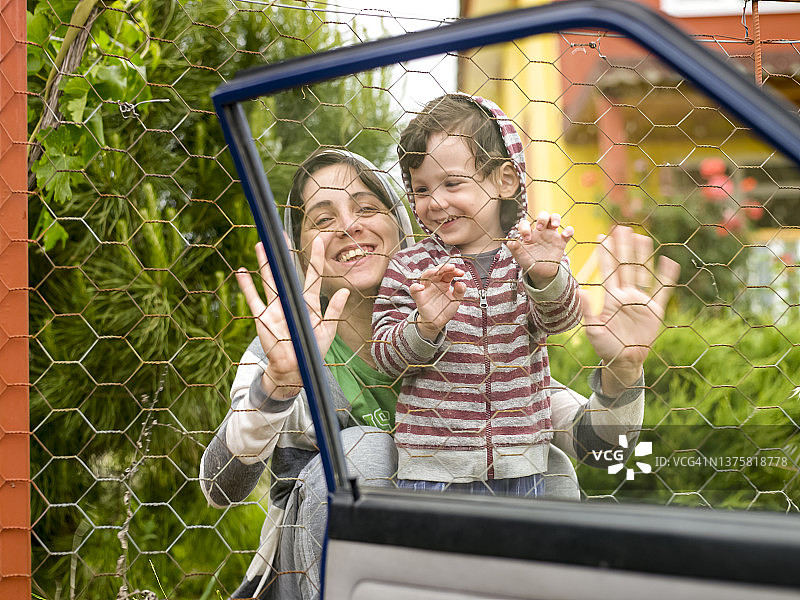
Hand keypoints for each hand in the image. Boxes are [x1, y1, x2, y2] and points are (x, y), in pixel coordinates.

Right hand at [235, 237, 349, 399]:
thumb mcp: (327, 330)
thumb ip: (334, 311)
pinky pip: (253, 299)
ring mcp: (276, 308)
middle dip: (285, 254)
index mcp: (309, 303)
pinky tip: (241, 272)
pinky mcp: (263, 318)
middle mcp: (291, 301)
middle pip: (287, 272)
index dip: (316, 258)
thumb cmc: (313, 350)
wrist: (294, 369)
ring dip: (265, 264)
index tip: (321, 240)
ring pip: (269, 280)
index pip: (313, 276)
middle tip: (281, 234)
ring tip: (261, 245)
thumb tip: (345, 291)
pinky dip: (247, 286)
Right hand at [409, 263, 465, 341]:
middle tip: (452, 267)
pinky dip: (416, 287)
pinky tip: (421, 287)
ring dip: (430, 272)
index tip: (461, 273)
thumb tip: (461, 282)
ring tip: (437, 271)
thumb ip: (460, 291)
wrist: (438, 322)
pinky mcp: (419, 297)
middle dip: (444, 267)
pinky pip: (414, 290)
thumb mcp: (456, 300)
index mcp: (443, 282)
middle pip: (437, 271)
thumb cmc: (446, 309)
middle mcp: (434, 283)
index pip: (447, 273)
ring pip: (425, 276)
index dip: (454, 271)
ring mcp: (426, 289)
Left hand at [507, 212, 573, 287]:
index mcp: (529, 233)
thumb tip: (510, 242)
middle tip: (540, 228)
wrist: (541, 272)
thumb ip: (514, 248)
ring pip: (555, 218)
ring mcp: (551, 234)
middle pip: (542, 215)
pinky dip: (569, 230)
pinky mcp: (561, 241)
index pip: (525, 223)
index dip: (525, 227)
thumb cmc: (529, 261)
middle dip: (542, 218)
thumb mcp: (519, 256)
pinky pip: (568, 231)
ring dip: (555, 218)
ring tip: (554, 226)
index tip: (526, 238)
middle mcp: (540, 231)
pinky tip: (565, 235)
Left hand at [579, 226, 679, 396]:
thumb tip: (578, 291)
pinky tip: (668, 261)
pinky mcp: (654, 310)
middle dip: (623, 247)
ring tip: (642, 237)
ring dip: (642, 256)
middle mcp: (625, 295)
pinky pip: (662, 290)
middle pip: (625, 265)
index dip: (604, 253)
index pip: (607, 270)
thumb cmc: (605, 347)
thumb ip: (587, 311)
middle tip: (622, 227)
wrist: (624, 361)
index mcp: (610, 298)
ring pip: (642, 272)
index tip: (602, 235)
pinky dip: (666, 276)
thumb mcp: (593, 330)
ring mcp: (640, 301)